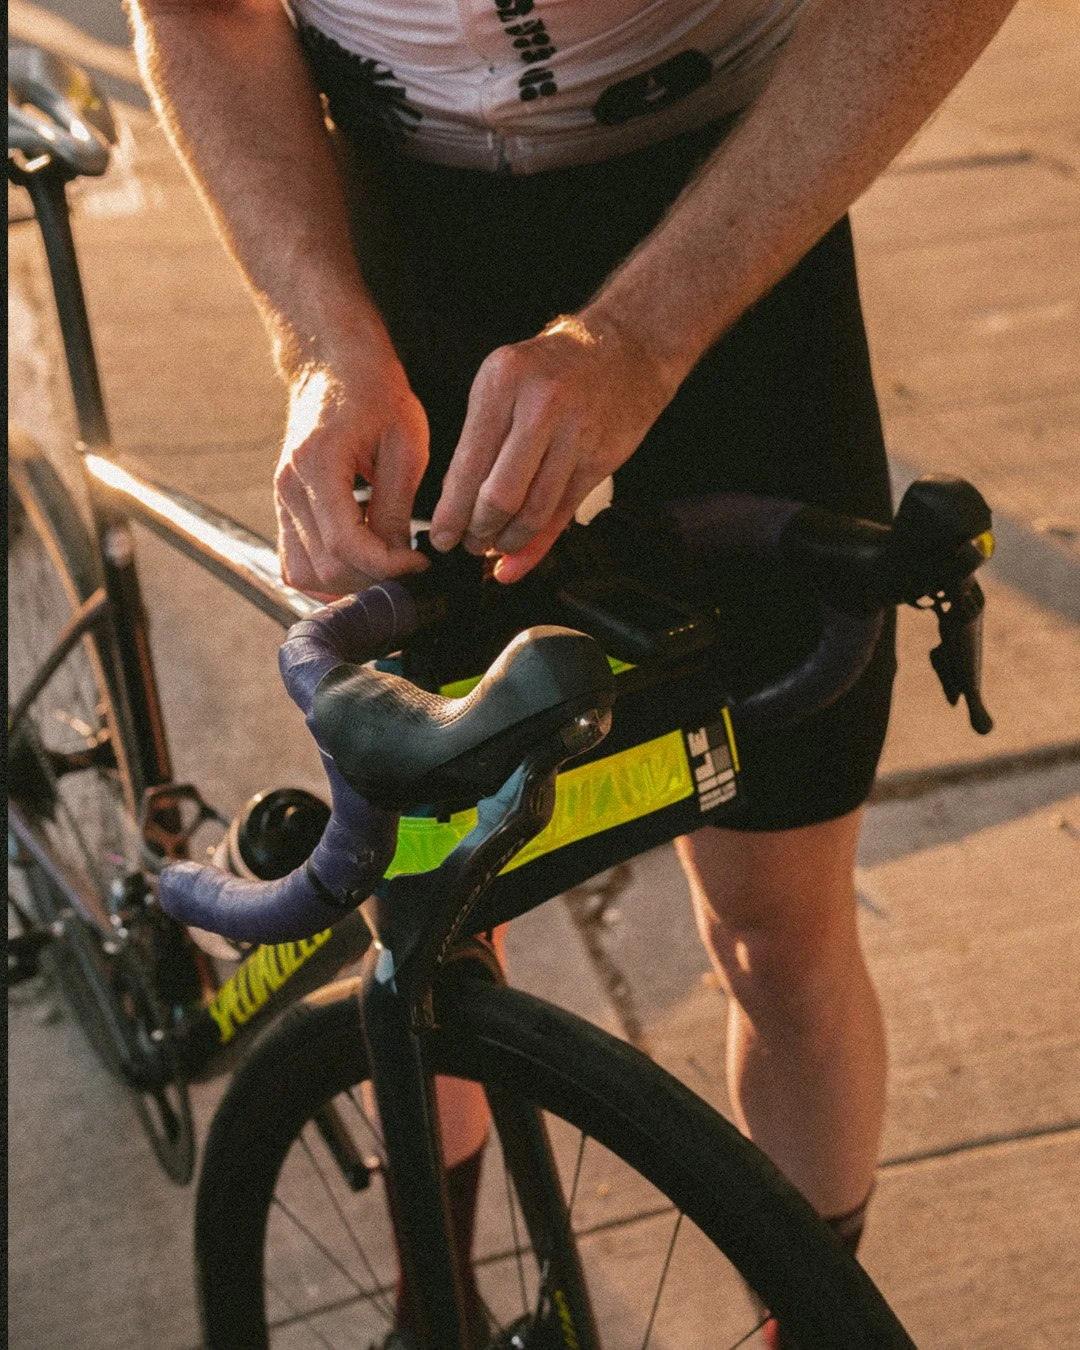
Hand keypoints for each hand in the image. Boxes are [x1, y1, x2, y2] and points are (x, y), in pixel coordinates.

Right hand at [274, 345, 429, 598]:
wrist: (334, 362)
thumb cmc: (374, 392)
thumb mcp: (404, 443)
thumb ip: (397, 505)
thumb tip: (399, 558)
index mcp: (317, 465)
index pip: (346, 545)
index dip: (387, 566)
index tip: (419, 562)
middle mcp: (289, 486)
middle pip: (325, 568)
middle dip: (372, 577)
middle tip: (408, 564)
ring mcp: (281, 498)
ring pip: (303, 574)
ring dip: (348, 581)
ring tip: (384, 562)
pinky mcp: (284, 505)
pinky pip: (295, 561)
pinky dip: (327, 572)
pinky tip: (361, 557)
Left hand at [428, 314, 676, 582]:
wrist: (625, 348)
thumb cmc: (553, 368)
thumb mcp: (504, 383)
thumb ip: (480, 439)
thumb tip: (455, 504)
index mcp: (503, 383)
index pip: (469, 465)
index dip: (452, 512)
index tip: (442, 536)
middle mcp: (541, 407)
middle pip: (500, 496)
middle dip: (479, 531)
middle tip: (469, 543)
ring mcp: (576, 434)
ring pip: (533, 511)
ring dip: (508, 540)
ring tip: (495, 544)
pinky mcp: (601, 458)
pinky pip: (563, 513)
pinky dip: (538, 543)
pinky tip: (519, 554)